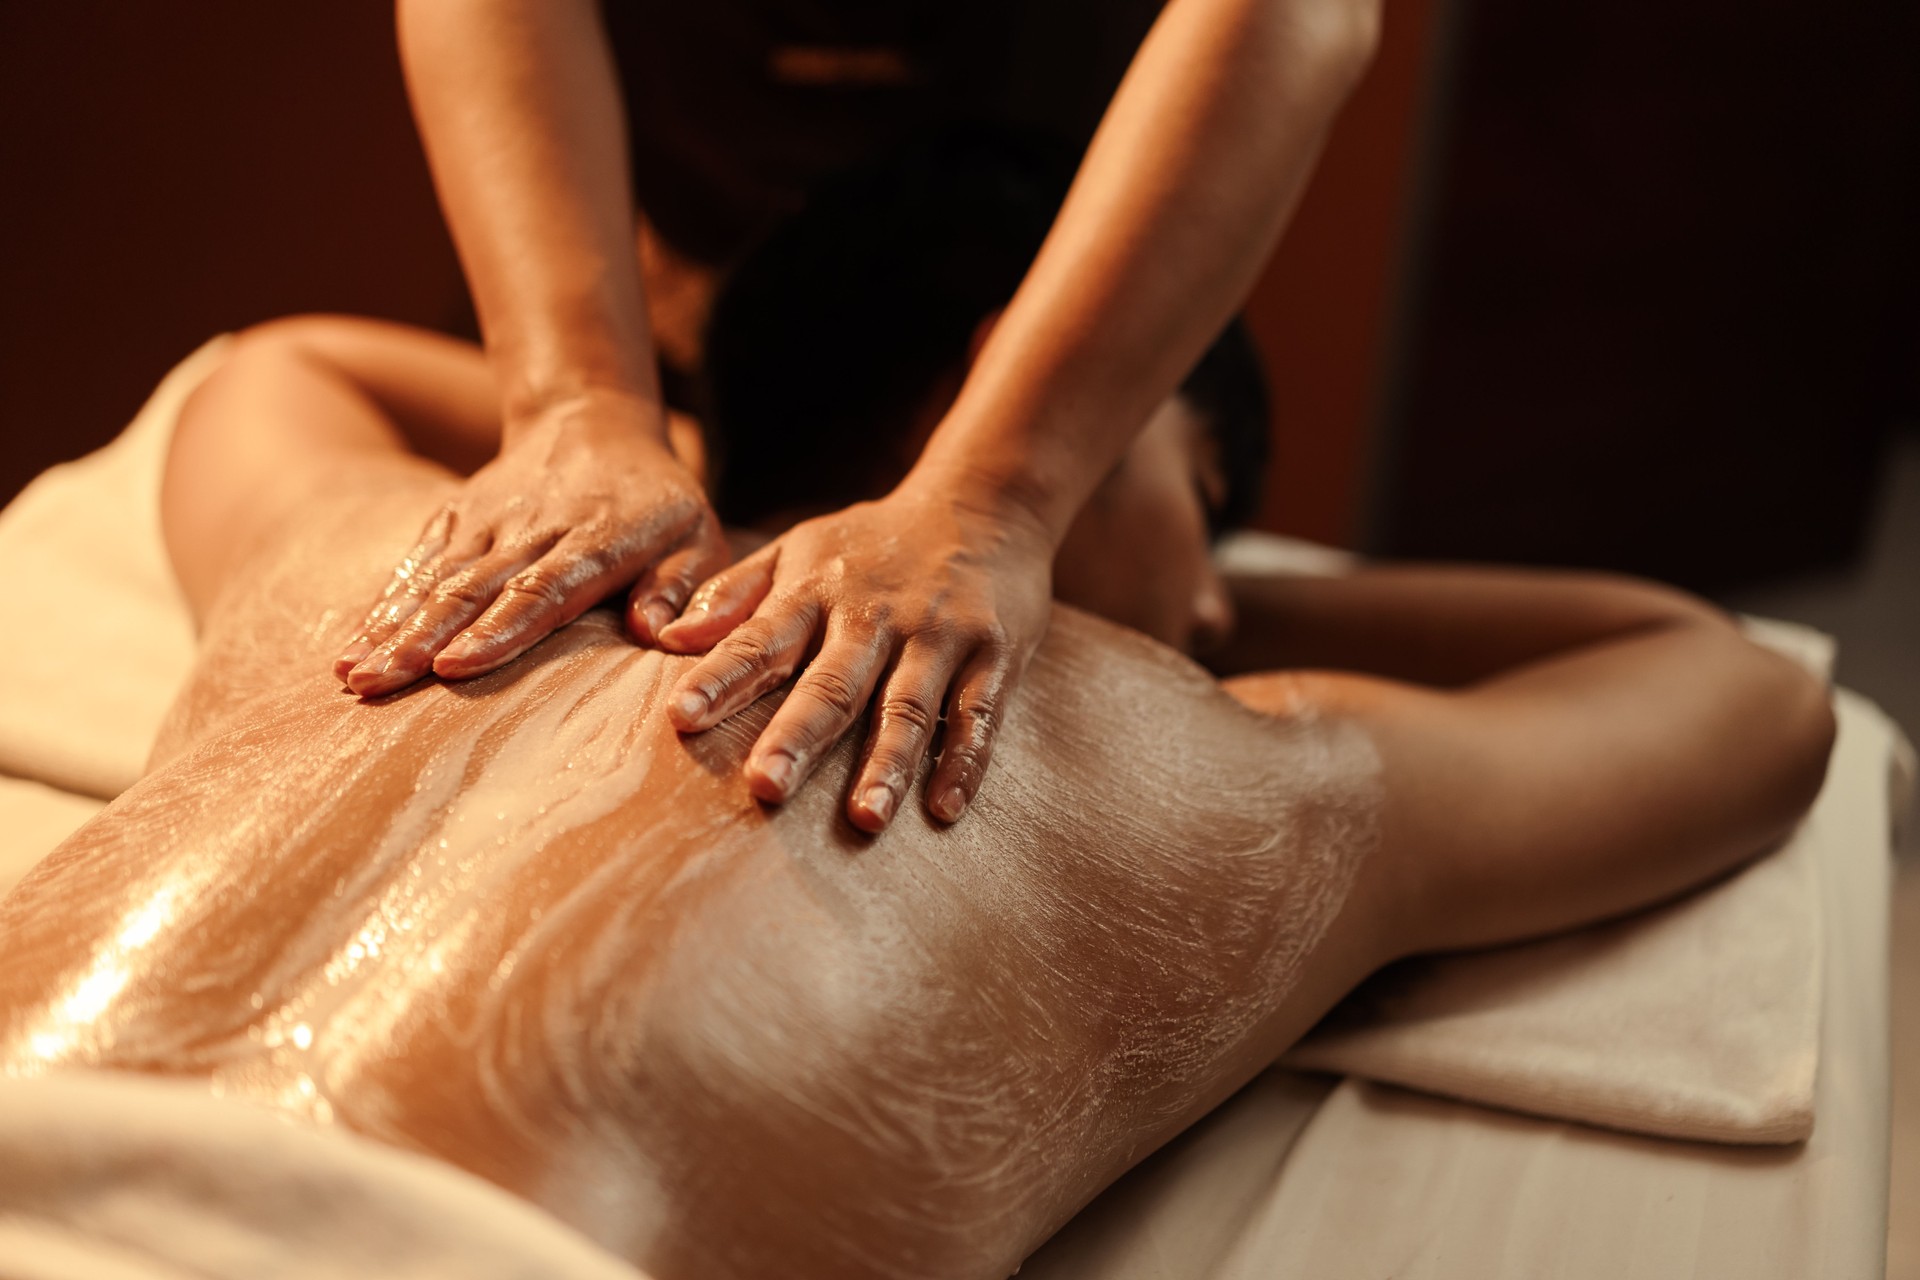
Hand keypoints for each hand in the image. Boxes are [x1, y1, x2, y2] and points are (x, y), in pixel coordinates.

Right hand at [334, 393, 728, 695]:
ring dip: (392, 628)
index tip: (456, 667)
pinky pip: (418, 563)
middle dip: (422, 639)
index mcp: (599, 538)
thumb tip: (659, 636)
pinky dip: (385, 605)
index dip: (500, 628)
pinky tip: (353, 648)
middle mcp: (535, 527)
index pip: (543, 587)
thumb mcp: (697, 538)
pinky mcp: (457, 518)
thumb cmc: (660, 505)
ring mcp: (488, 520)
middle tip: (378, 685)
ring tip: (353, 676)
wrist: (595, 424)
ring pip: (437, 579)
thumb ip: (683, 587)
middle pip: (474, 589)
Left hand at [655, 478, 1053, 832]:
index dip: (720, 678)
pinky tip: (944, 808)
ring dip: (887, 764)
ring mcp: (937, 636)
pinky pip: (977, 714)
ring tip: (865, 819)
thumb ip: (735, 594)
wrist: (984, 504)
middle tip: (764, 787)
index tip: (680, 718)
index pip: (760, 639)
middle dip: (798, 735)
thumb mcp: (799, 549)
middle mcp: (874, 616)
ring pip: (908, 707)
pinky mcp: (993, 654)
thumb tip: (666, 638)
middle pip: (832, 683)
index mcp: (816, 591)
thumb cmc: (873, 542)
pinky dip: (963, 761)